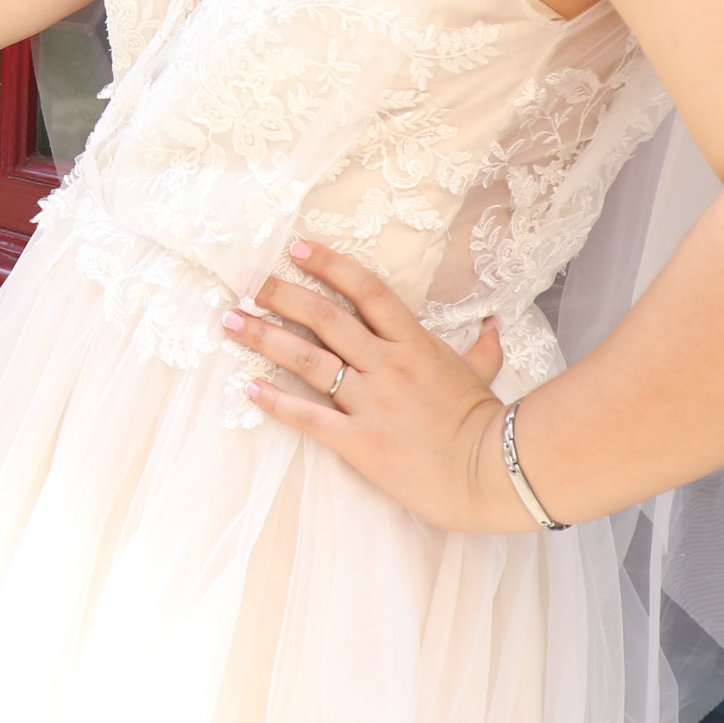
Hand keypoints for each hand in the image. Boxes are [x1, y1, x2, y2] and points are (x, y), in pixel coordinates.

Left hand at [221, 240, 530, 533]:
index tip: (297, 249)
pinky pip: (308, 416)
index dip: (329, 265)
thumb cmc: (485, 423)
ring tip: (231, 321)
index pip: (366, 290)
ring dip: (264, 338)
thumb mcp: (483, 374)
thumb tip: (492, 322)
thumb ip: (482, 345)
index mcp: (414, 343)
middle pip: (325, 317)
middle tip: (247, 281)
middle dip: (281, 295)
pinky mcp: (359, 441)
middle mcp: (387, 364)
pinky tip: (249, 388)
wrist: (491, 473)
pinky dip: (275, 402)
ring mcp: (371, 402)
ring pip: (308, 360)